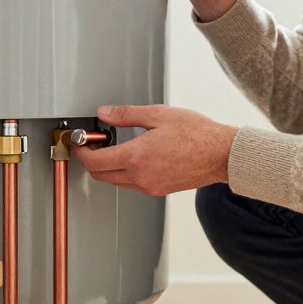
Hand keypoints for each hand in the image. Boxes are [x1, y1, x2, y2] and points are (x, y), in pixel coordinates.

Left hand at [72, 104, 237, 196]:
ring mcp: (149, 187)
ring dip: (108, 167)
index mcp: (136, 157)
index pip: (95, 161)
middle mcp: (140, 177)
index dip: (81, 151)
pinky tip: (134, 156)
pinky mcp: (159, 190)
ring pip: (115, 181)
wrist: (221, 155)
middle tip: (94, 143)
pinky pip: (132, 184)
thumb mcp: (158, 114)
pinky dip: (124, 172)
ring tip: (115, 146)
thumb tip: (104, 113)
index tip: (80, 142)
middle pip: (101, 175)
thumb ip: (126, 114)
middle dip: (91, 160)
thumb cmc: (197, 133)